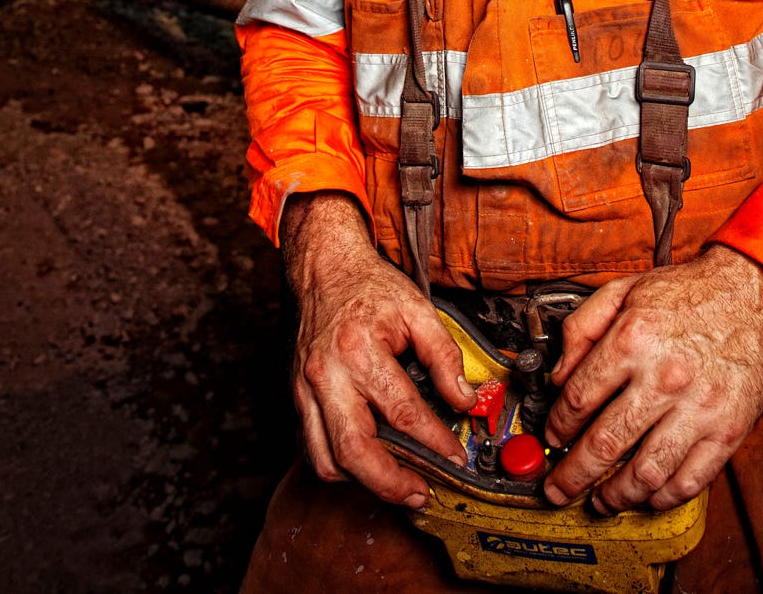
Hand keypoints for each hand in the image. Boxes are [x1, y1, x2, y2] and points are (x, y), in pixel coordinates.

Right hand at [283, 193, 475, 507]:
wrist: (326, 269)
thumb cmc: (370, 288)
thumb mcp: (417, 308)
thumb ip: (444, 354)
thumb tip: (464, 398)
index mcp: (358, 349)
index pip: (402, 411)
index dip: (434, 440)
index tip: (456, 456)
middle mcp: (327, 375)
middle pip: (354, 450)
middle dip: (391, 483)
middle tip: (421, 493)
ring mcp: (306, 389)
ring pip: (326, 459)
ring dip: (363, 482)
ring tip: (397, 484)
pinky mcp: (298, 397)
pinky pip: (313, 447)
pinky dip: (339, 464)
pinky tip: (367, 462)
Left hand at [543, 246, 762, 512]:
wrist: (749, 294)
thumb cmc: (686, 293)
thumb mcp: (622, 290)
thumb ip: (581, 327)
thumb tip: (558, 375)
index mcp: (632, 339)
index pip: (578, 398)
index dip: (558, 425)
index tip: (554, 436)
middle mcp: (664, 377)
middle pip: (605, 443)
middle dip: (573, 474)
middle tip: (558, 489)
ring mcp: (698, 408)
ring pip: (646, 472)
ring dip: (616, 495)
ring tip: (601, 499)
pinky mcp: (728, 429)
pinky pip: (691, 479)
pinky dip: (665, 497)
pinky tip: (648, 494)